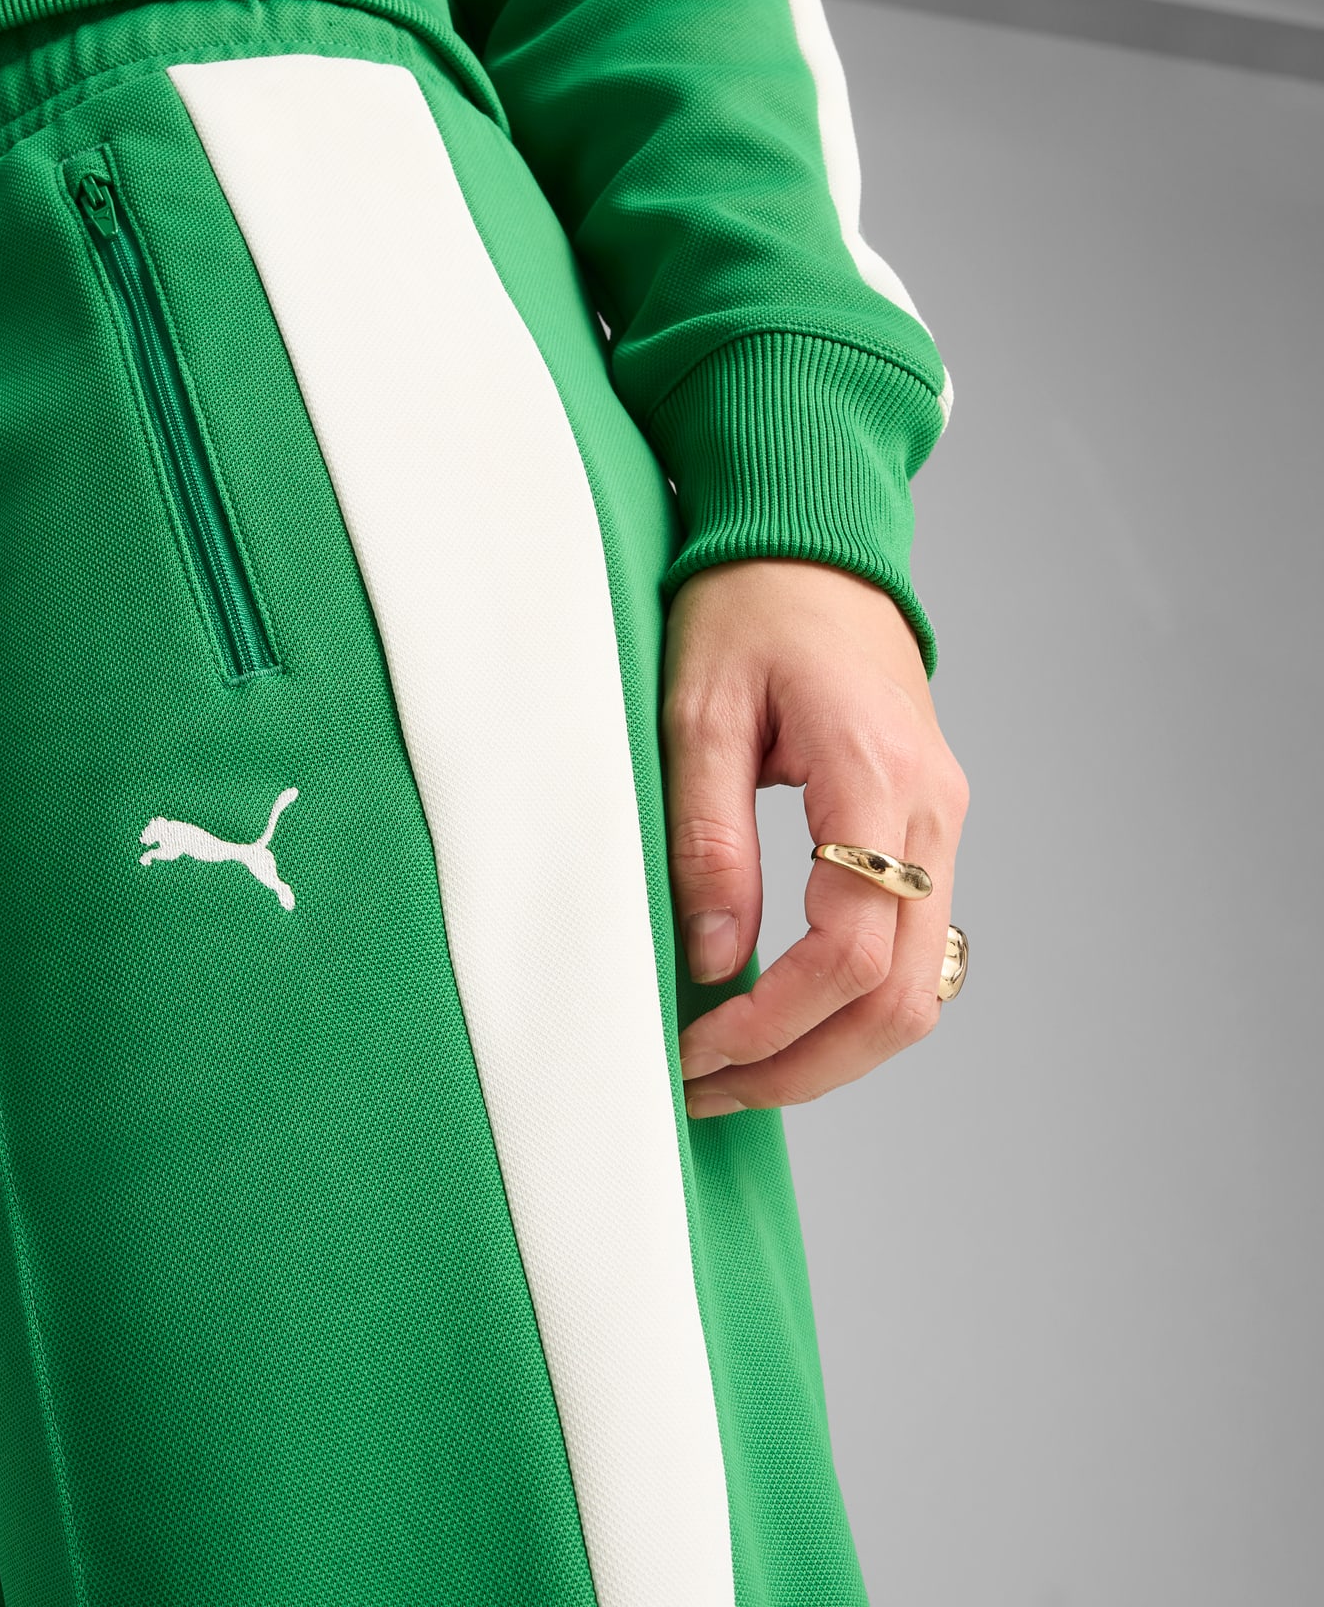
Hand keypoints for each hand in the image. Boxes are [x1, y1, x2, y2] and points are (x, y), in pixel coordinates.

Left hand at [661, 559, 968, 1116]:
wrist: (811, 547)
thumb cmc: (746, 609)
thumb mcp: (697, 712)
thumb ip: (709, 840)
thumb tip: (716, 962)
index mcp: (875, 776)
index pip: (847, 949)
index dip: (771, 1021)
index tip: (694, 1046)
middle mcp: (932, 811)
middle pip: (902, 998)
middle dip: (804, 1065)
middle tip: (706, 1089)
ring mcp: (942, 823)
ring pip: (918, 989)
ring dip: (831, 1048)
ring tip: (733, 1069)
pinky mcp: (927, 829)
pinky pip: (910, 947)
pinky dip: (850, 1003)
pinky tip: (777, 1014)